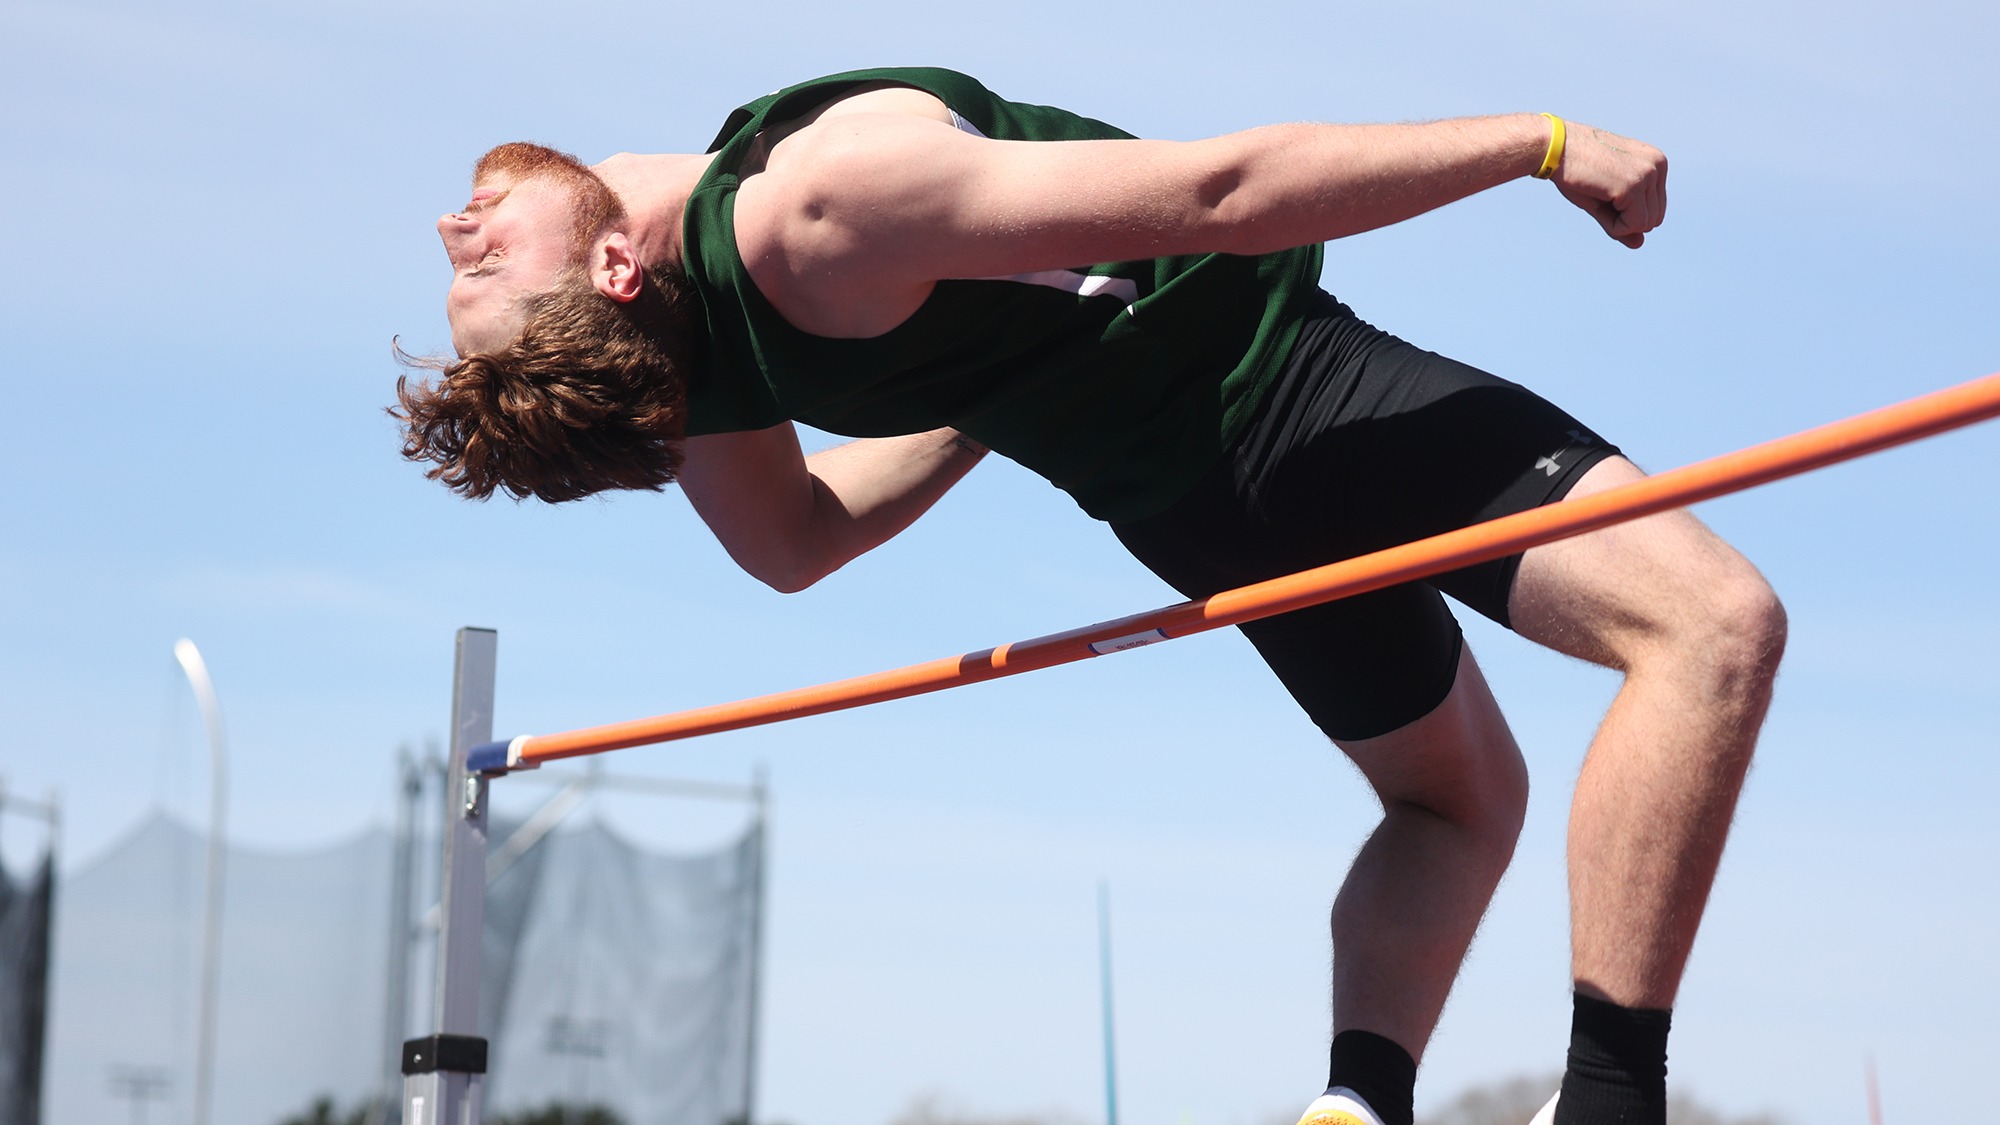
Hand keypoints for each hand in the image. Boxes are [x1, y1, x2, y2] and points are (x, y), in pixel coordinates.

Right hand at [1550, 122, 1667, 248]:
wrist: (1555, 148)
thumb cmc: (1576, 170)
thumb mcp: (1605, 198)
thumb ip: (1625, 220)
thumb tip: (1640, 244)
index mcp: (1656, 163)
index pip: (1655, 209)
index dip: (1628, 215)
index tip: (1606, 193)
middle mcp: (1657, 165)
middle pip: (1654, 219)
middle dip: (1626, 221)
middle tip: (1601, 197)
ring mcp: (1646, 174)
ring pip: (1646, 224)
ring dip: (1619, 224)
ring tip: (1599, 197)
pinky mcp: (1632, 185)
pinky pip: (1633, 225)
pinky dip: (1615, 227)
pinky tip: (1598, 202)